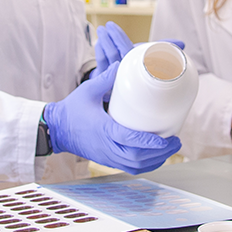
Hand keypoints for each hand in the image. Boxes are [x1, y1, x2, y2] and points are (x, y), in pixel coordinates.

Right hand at [45, 63, 181, 173]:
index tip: (165, 138)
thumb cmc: (72, 109)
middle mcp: (106, 147)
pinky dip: (145, 165)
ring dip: (155, 161)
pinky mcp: (107, 160)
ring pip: (135, 166)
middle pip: (136, 158)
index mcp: (103, 129)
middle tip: (175, 142)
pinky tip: (155, 157)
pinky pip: (129, 167)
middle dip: (159, 153)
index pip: (129, 140)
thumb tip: (122, 64)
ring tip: (170, 149)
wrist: (56, 129)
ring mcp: (106, 156)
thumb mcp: (87, 90)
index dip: (149, 142)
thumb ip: (105, 77)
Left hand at [90, 21, 184, 78]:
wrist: (127, 89)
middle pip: (114, 54)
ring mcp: (112, 78)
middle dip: (109, 38)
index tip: (112, 26)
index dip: (119, 38)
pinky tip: (99, 41)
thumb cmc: (139, 68)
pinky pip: (101, 62)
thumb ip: (164, 49)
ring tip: (102, 30)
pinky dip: (100, 50)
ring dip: (104, 42)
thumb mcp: (150, 56)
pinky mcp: (104, 80)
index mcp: (137, 70)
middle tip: (106, 25)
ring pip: (106, 58)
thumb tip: (182, 44)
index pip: (127, 52)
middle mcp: (124, 75)